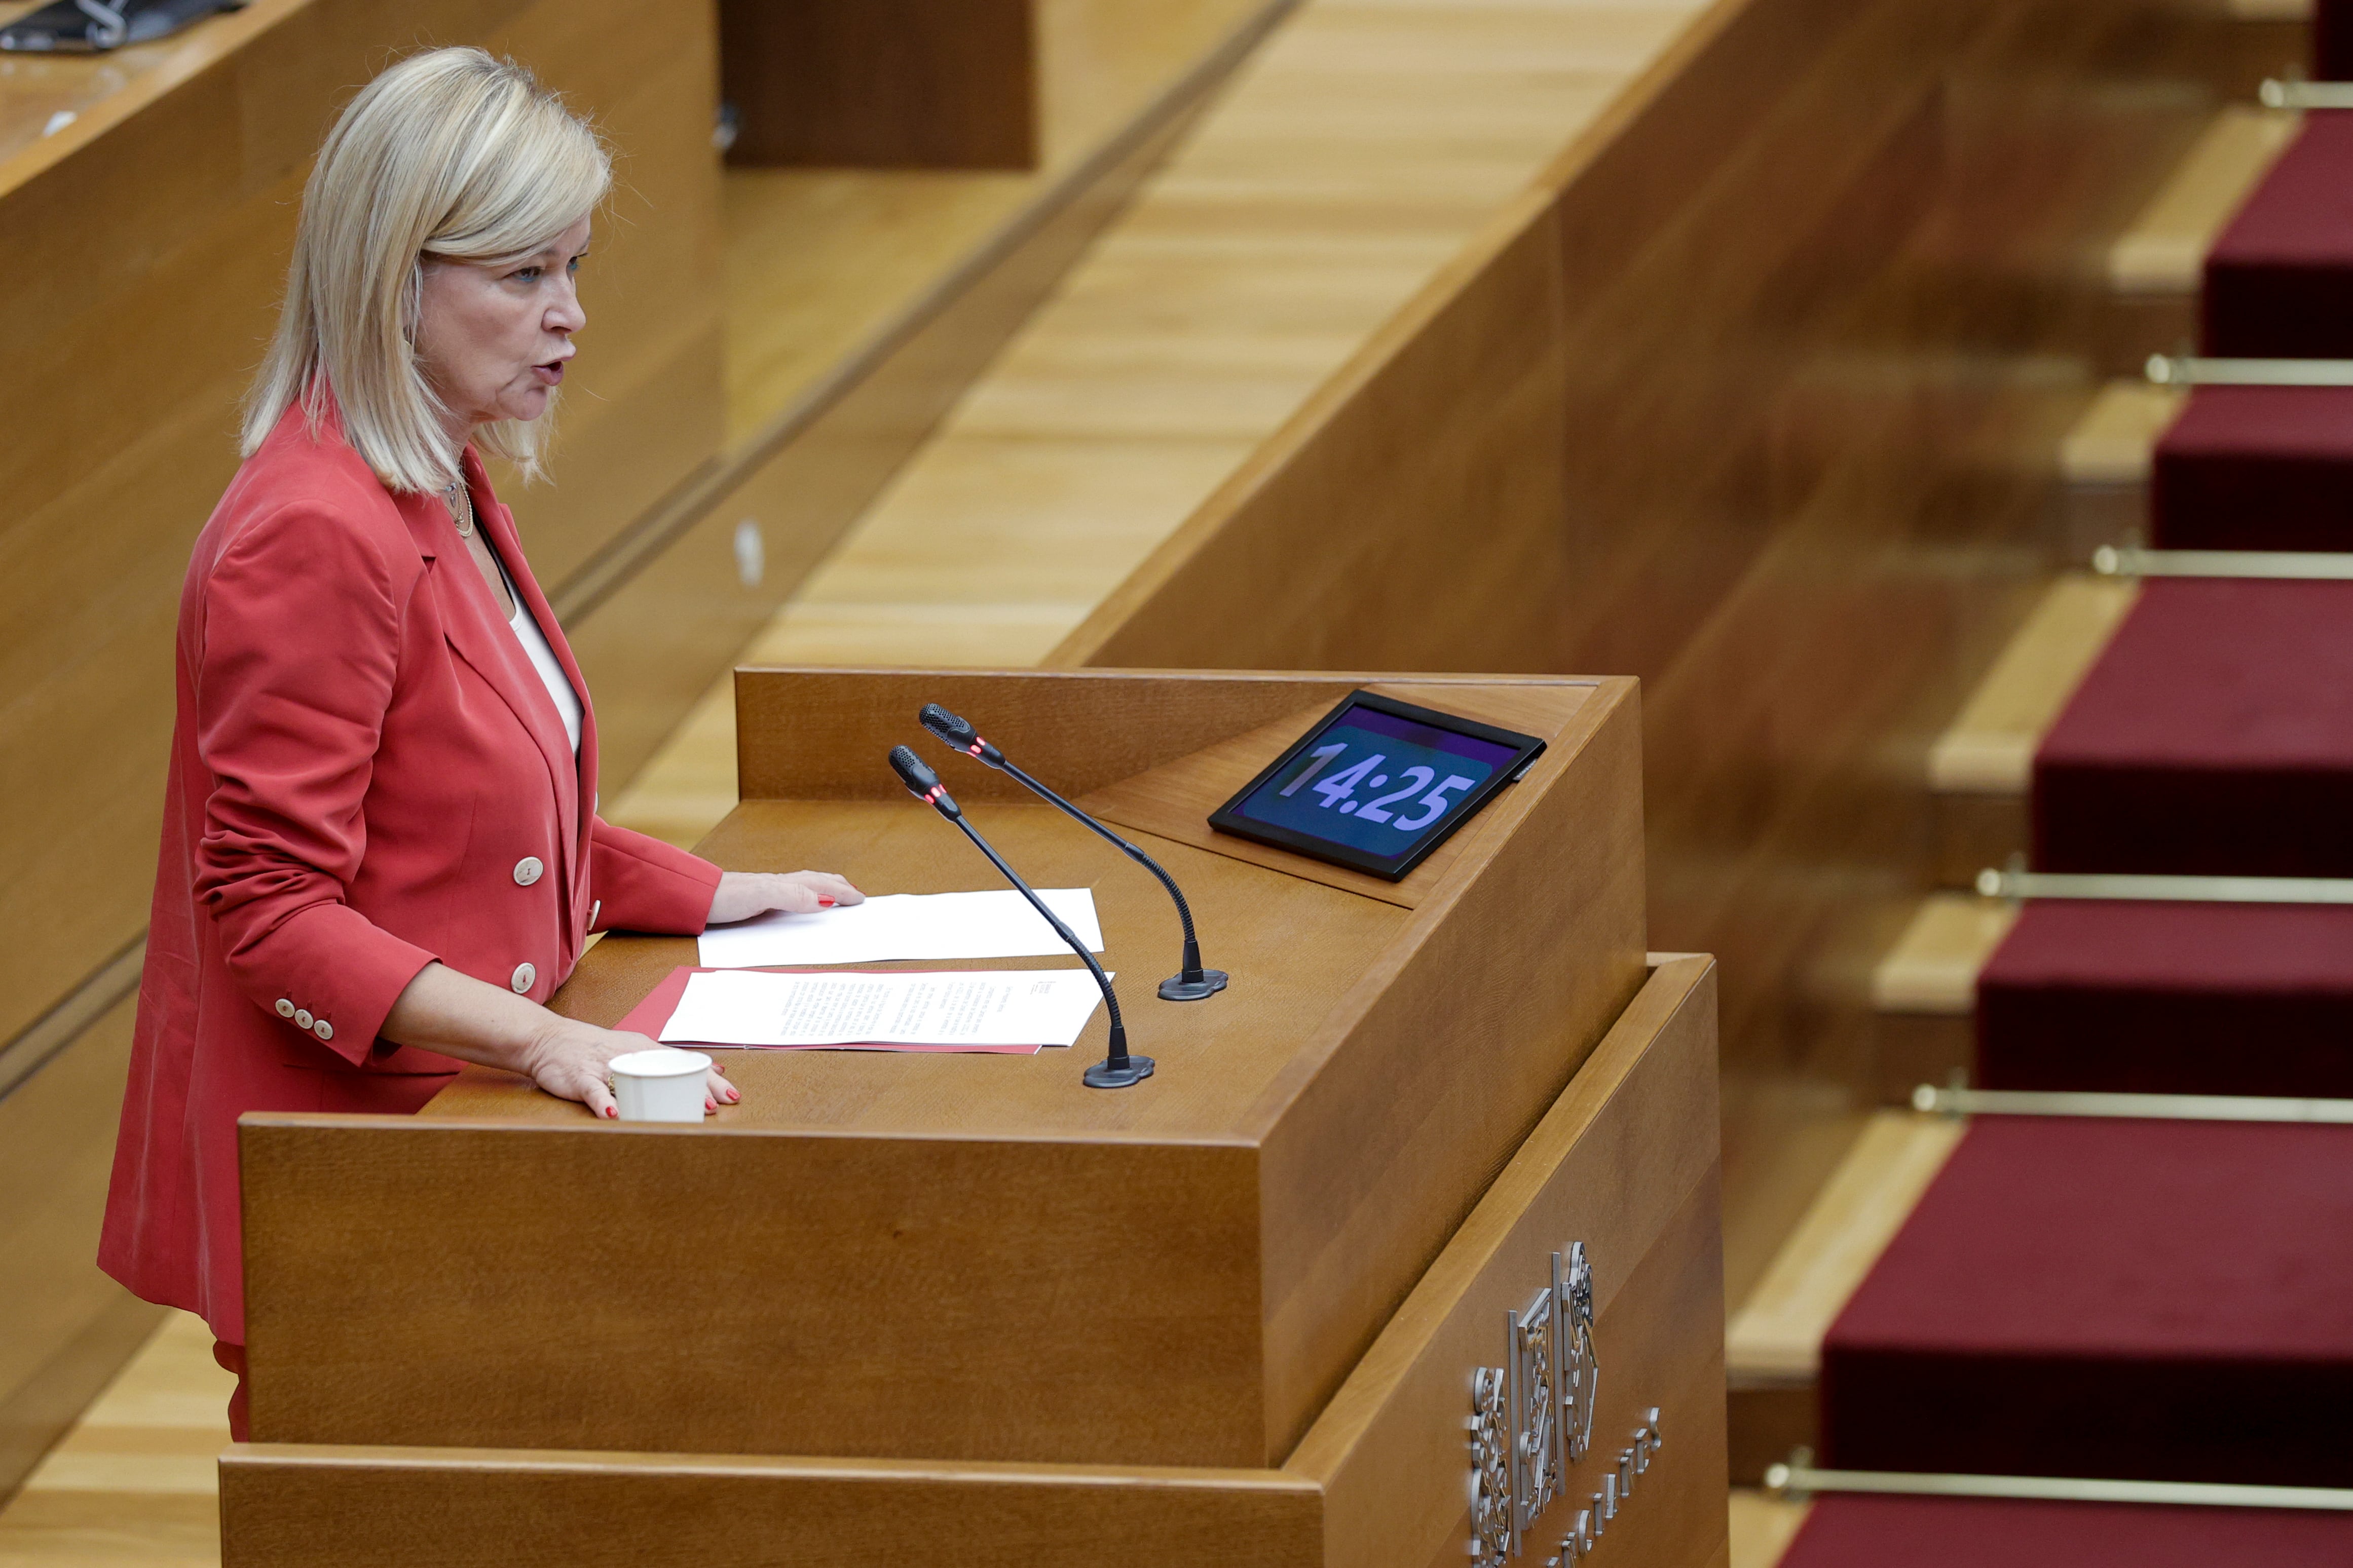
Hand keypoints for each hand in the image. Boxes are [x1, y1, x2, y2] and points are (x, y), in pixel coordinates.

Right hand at [518, 1018, 738, 1119]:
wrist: (548, 1039)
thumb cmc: (595, 1049)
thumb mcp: (635, 1049)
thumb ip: (668, 1061)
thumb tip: (711, 1069)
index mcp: (644, 1048)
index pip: (685, 1062)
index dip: (708, 1080)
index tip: (732, 1095)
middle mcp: (630, 1054)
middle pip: (670, 1070)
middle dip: (694, 1088)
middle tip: (714, 1107)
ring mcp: (604, 1064)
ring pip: (636, 1079)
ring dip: (657, 1096)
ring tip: (679, 1111)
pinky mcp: (580, 1076)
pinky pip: (595, 1089)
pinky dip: (605, 1102)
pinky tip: (615, 1114)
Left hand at [707, 869, 864, 924]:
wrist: (694, 899)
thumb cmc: (724, 896)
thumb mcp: (762, 896)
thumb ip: (793, 896)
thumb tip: (825, 902)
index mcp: (784, 884)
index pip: (821, 887)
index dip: (842, 892)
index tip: (860, 899)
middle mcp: (777, 885)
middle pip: (815, 882)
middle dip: (837, 887)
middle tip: (855, 894)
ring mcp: (766, 892)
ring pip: (802, 887)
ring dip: (822, 890)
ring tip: (833, 896)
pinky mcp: (754, 901)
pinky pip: (788, 897)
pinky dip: (802, 898)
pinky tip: (796, 904)